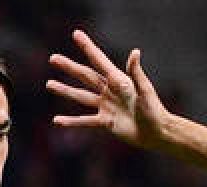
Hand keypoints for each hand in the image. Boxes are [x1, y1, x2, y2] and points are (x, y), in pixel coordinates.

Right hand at [47, 29, 167, 146]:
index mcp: (119, 80)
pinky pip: (85, 121)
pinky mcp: (105, 122)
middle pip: (85, 76)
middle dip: (70, 67)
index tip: (77, 34)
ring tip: (49, 84)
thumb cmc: (154, 109)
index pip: (99, 61)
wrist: (156, 132)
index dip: (88, 48)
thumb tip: (135, 52)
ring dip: (65, 90)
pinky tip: (57, 121)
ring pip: (81, 96)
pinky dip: (72, 122)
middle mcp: (109, 91)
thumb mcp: (145, 90)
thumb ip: (136, 73)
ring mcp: (105, 106)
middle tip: (53, 58)